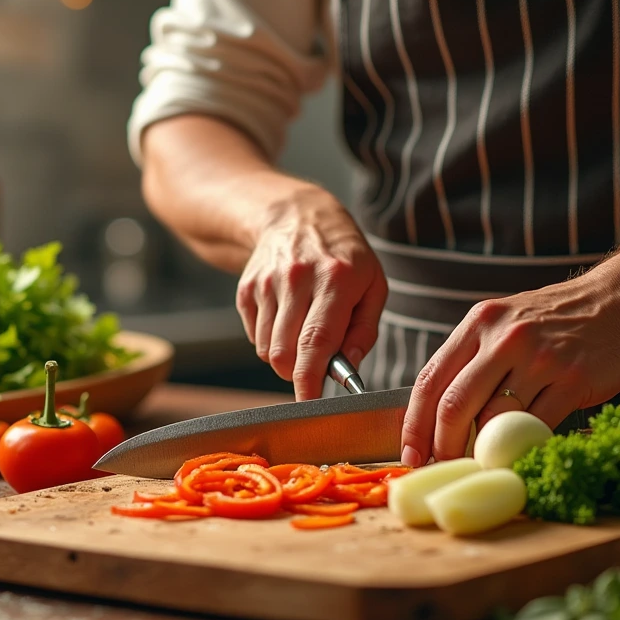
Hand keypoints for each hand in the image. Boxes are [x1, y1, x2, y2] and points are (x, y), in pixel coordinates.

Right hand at [237, 188, 387, 400]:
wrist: (296, 215)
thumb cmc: (344, 257)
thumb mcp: (373, 285)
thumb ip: (364, 330)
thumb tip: (346, 368)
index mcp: (336, 279)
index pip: (317, 341)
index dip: (310, 379)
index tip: (311, 404)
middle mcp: (297, 279)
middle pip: (284, 352)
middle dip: (297, 374)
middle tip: (313, 369)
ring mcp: (267, 282)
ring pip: (267, 349)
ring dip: (285, 356)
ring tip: (303, 332)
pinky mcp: (247, 288)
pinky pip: (254, 336)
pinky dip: (270, 340)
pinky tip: (286, 317)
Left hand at [400, 269, 619, 465]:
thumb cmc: (557, 319)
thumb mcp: (505, 322)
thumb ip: (473, 360)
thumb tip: (437, 414)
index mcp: (479, 323)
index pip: (430, 380)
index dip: (414, 425)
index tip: (410, 454)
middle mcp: (504, 337)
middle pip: (454, 405)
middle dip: (441, 446)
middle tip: (440, 468)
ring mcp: (539, 358)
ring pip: (493, 420)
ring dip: (482, 451)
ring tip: (479, 464)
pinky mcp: (573, 379)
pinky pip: (536, 426)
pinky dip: (521, 448)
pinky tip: (515, 457)